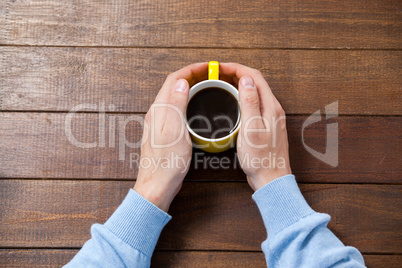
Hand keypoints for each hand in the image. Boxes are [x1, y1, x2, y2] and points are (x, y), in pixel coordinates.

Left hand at [134, 62, 207, 210]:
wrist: (158, 185)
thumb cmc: (166, 163)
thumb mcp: (174, 131)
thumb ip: (176, 104)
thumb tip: (181, 82)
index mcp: (159, 110)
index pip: (174, 79)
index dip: (190, 70)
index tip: (207, 67)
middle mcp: (157, 113)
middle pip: (173, 86)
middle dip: (191, 75)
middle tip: (210, 74)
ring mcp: (159, 123)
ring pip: (175, 96)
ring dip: (189, 87)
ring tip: (206, 85)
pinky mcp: (164, 132)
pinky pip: (176, 108)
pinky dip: (188, 101)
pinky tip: (197, 107)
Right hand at [220, 63, 291, 190]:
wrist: (271, 178)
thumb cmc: (261, 158)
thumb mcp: (251, 128)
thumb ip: (250, 102)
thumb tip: (246, 80)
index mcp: (270, 106)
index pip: (254, 76)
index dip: (236, 68)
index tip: (220, 67)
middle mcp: (273, 108)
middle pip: (255, 81)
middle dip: (236, 73)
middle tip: (218, 74)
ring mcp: (270, 117)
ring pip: (254, 91)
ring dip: (239, 84)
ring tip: (222, 83)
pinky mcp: (266, 125)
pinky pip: (254, 103)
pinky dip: (242, 96)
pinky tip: (232, 102)